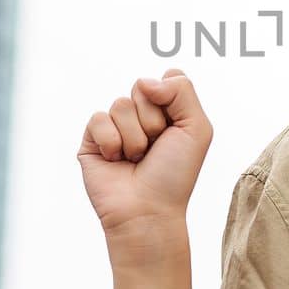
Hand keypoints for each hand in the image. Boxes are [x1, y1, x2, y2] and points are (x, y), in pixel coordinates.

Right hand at [77, 68, 213, 247]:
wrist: (148, 210)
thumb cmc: (175, 174)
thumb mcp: (197, 128)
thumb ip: (181, 90)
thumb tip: (144, 81)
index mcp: (168, 111)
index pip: (168, 78)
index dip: (172, 100)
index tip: (176, 128)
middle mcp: (141, 115)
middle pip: (143, 87)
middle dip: (153, 120)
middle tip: (155, 148)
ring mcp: (116, 126)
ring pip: (121, 103)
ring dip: (134, 137)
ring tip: (137, 158)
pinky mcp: (92, 138)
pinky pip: (98, 118)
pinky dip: (112, 142)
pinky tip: (116, 160)